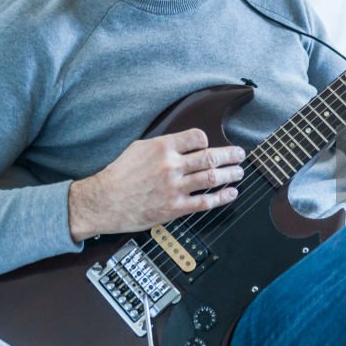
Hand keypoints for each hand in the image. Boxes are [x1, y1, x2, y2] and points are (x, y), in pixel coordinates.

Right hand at [68, 128, 244, 241]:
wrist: (104, 201)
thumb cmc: (119, 175)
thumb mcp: (139, 148)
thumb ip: (163, 145)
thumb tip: (184, 144)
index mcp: (162, 147)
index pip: (197, 138)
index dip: (208, 140)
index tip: (211, 144)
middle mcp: (170, 166)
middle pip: (209, 157)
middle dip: (230, 155)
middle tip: (240, 155)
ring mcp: (174, 188)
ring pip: (210, 178)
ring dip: (230, 175)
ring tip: (239, 173)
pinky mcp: (174, 208)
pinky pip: (204, 202)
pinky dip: (221, 198)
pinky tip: (230, 194)